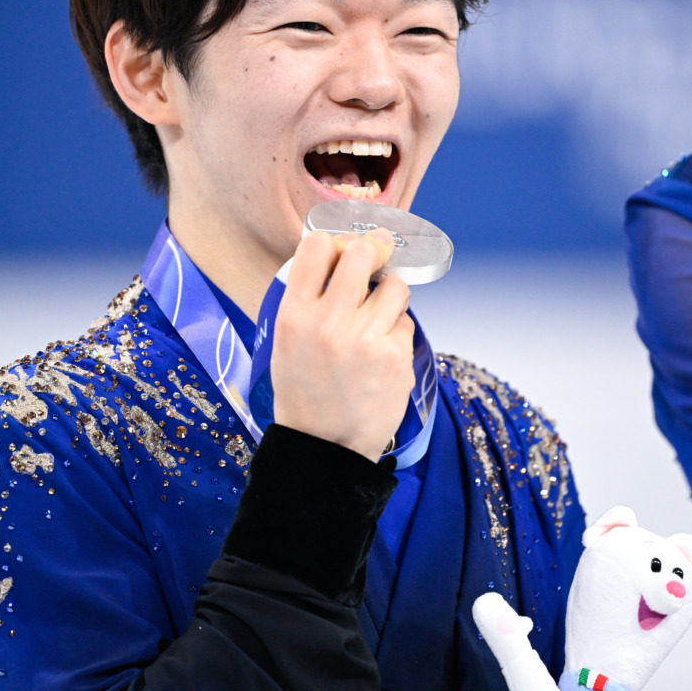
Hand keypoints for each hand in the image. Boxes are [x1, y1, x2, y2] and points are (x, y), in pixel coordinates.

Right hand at [271, 227, 414, 461]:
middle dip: (371, 253)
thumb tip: (341, 252)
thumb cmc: (304, 392)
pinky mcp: (396, 358)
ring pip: (393, 286)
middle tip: (372, 263)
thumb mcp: (286, 341)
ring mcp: (365, 341)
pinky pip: (405, 323)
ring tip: (376, 317)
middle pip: (362, 253)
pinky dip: (396, 332)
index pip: (317, 246)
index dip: (333, 242)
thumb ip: (308, 298)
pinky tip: (381, 352)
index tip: (341, 251)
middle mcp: (329, 324)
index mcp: (294, 316)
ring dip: (388, 295)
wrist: (323, 448)